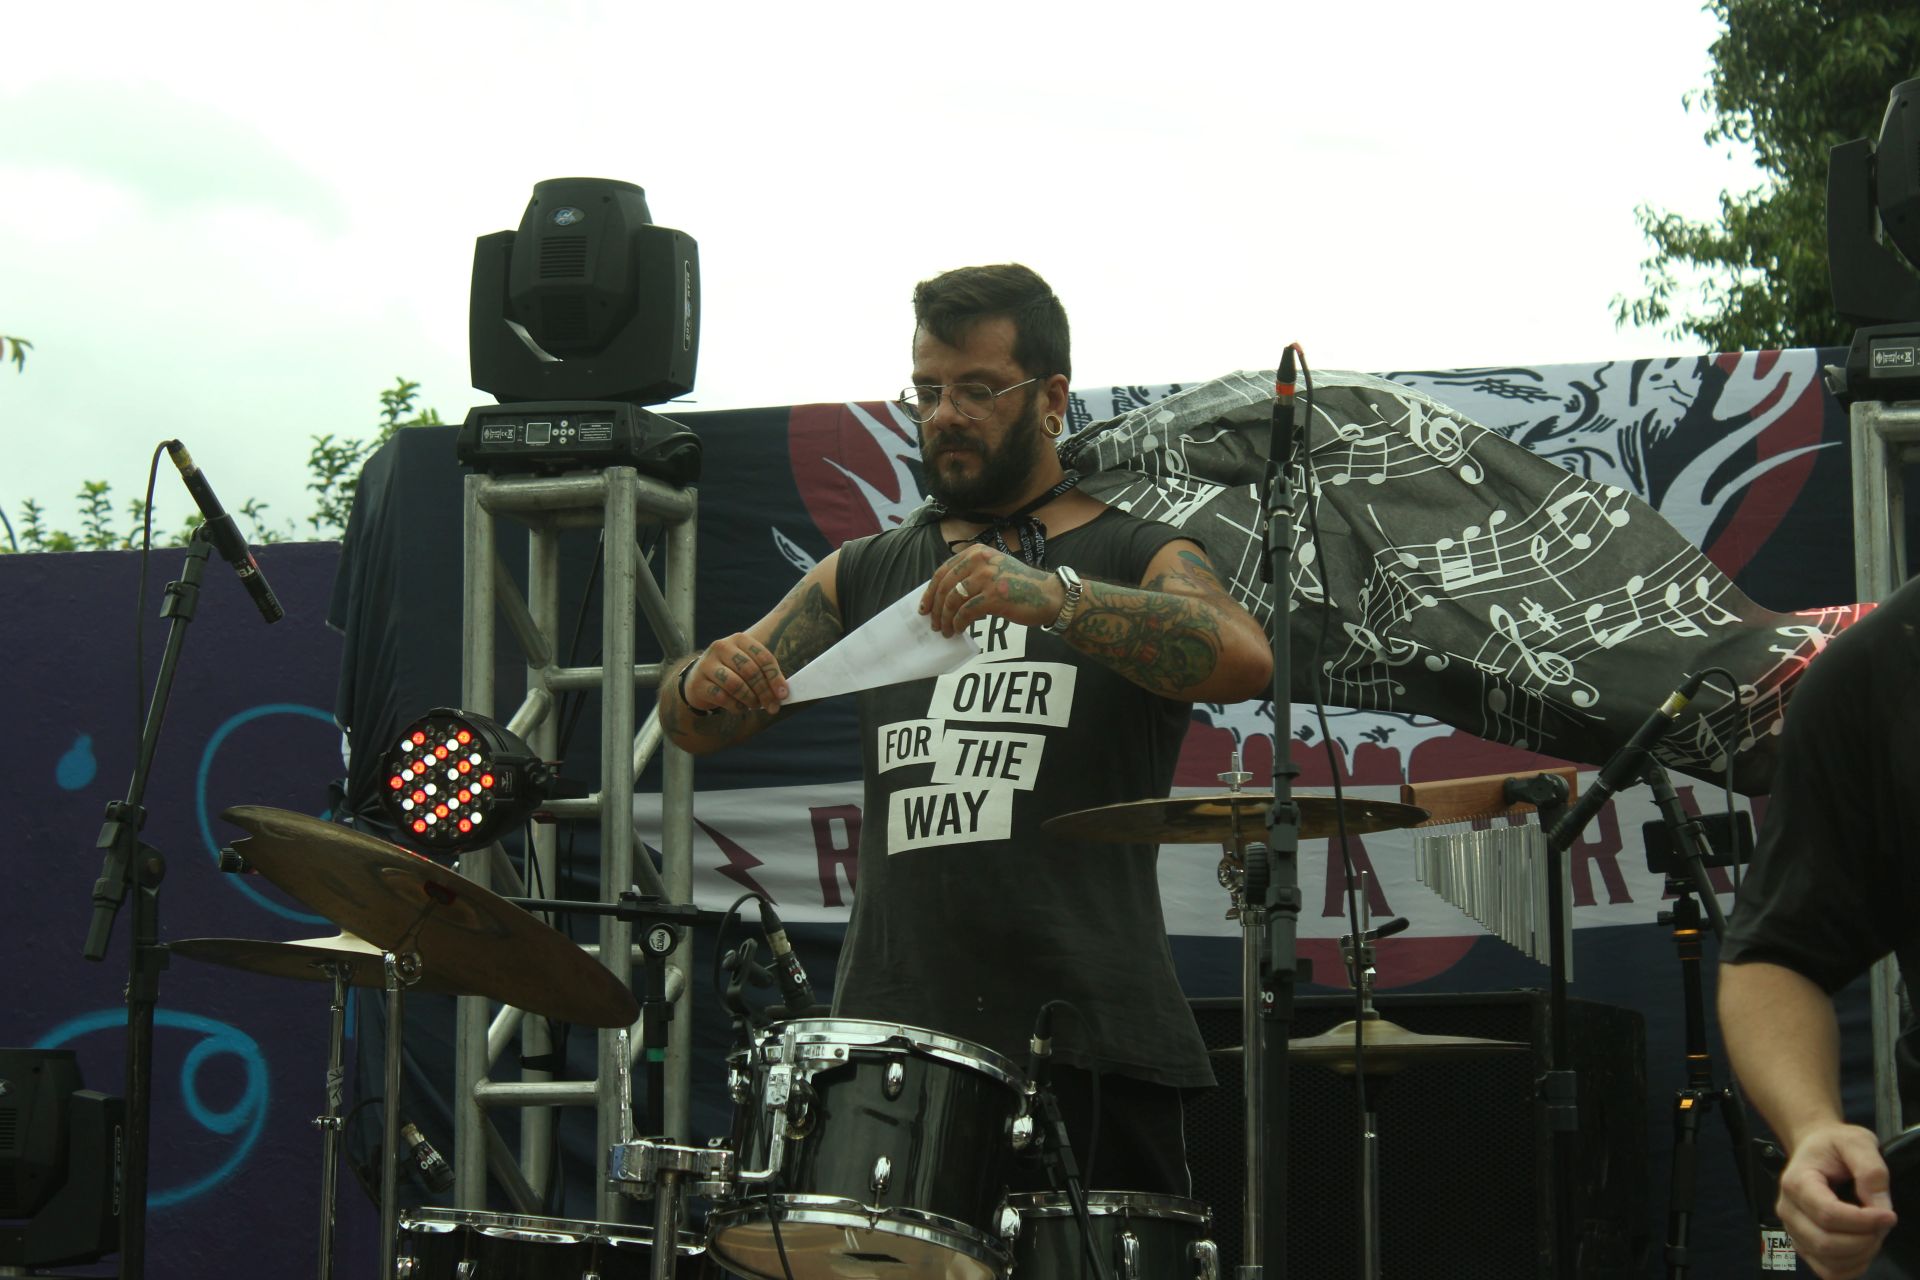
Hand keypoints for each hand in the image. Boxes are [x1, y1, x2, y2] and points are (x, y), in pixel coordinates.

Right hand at [681, 634, 787, 714]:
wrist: (699, 679)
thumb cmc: (732, 672)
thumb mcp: (748, 666)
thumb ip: (765, 675)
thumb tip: (783, 693)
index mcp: (739, 639)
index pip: (763, 657)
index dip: (775, 678)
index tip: (783, 694)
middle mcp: (722, 647)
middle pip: (750, 671)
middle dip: (764, 692)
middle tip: (772, 706)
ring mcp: (707, 664)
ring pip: (735, 684)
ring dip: (750, 699)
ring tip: (755, 705)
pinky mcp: (698, 683)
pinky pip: (722, 697)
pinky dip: (735, 706)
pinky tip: (740, 708)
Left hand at [920, 544, 1063, 637]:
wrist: (1048, 595)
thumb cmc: (1019, 585)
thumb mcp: (993, 568)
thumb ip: (970, 575)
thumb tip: (943, 596)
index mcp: (976, 552)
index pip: (943, 571)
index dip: (929, 592)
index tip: (924, 608)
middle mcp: (979, 560)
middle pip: (944, 587)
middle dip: (935, 608)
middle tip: (933, 624)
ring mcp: (987, 578)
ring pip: (952, 601)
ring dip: (945, 619)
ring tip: (946, 631)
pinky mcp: (994, 596)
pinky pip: (966, 612)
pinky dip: (958, 623)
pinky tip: (959, 630)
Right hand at [1777, 1122, 1897, 1278]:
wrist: (1815, 1148)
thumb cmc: (1833, 1145)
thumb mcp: (1857, 1142)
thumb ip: (1871, 1170)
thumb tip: (1880, 1206)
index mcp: (1796, 1182)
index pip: (1827, 1214)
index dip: (1863, 1221)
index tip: (1890, 1215)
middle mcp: (1788, 1209)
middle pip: (1826, 1243)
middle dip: (1865, 1239)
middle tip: (1883, 1222)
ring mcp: (1793, 1230)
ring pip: (1828, 1261)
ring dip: (1862, 1254)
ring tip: (1873, 1232)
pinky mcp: (1803, 1245)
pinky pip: (1827, 1271)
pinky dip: (1852, 1267)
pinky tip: (1863, 1247)